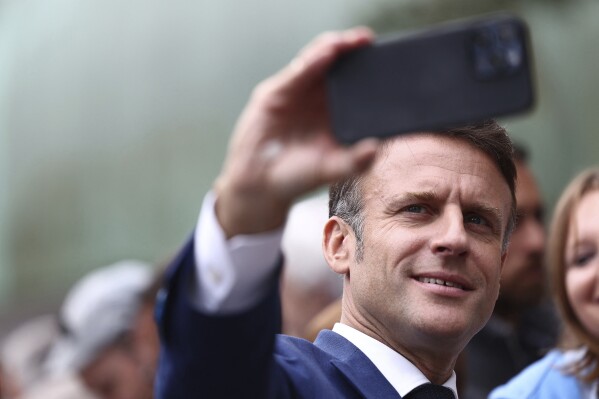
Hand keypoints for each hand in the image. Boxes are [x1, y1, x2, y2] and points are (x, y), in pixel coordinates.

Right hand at [214, 27, 379, 237]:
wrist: (260, 185)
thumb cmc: (297, 177)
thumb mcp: (332, 169)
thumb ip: (355, 161)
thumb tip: (376, 148)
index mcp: (334, 112)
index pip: (354, 82)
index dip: (367, 68)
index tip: (386, 59)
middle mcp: (317, 98)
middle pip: (337, 65)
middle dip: (352, 50)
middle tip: (368, 40)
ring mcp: (297, 93)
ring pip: (317, 61)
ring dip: (333, 48)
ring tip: (350, 41)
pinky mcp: (276, 93)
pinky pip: (297, 72)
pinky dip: (312, 61)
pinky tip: (327, 52)